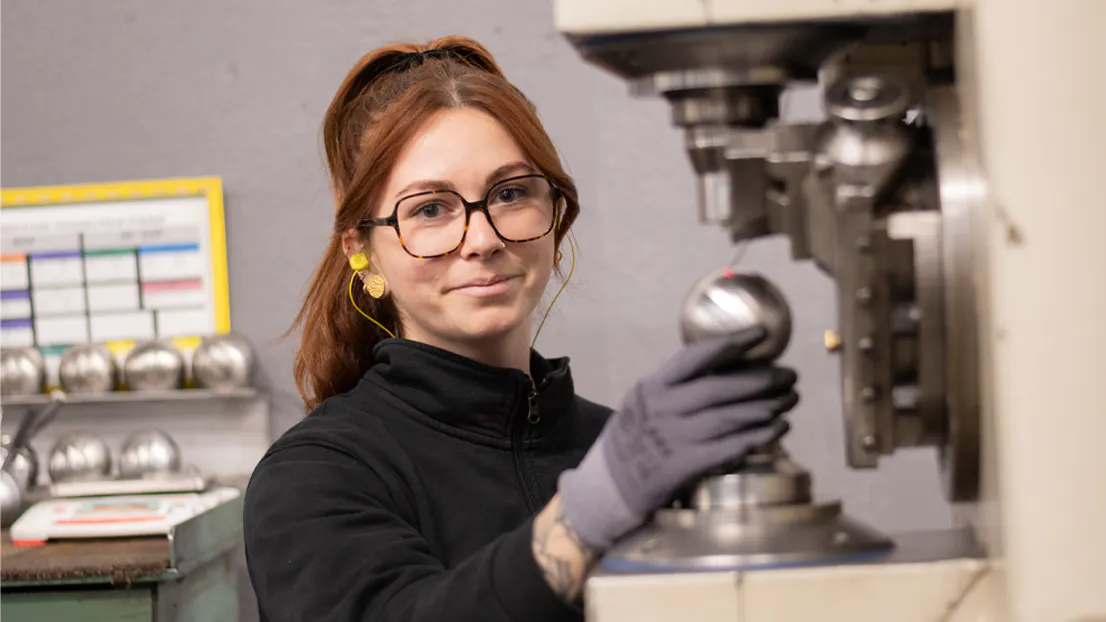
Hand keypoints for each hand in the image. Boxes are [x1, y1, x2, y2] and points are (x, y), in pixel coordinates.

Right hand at [557, 327, 797, 549]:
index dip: (732, 343)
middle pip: (719, 388)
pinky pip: (727, 448)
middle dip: (760, 380)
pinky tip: (777, 429)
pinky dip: (756, 438)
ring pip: (728, 418)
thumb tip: (727, 365)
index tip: (761, 335)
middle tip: (790, 375)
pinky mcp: (684, 466)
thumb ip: (676, 385)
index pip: (696, 357)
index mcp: (654, 385)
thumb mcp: (644, 401)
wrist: (609, 484)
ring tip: (790, 400)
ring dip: (764, 408)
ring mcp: (674, 438)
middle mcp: (664, 408)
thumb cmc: (634, 437)